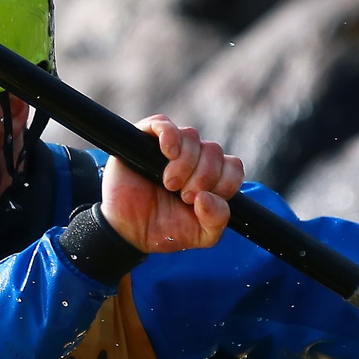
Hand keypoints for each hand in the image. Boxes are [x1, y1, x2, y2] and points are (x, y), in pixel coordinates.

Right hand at [101, 115, 244, 252]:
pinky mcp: (145, 139)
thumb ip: (216, 221)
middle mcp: (193, 159)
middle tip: (183, 196)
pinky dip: (169, 135)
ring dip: (185, 163)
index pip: (233, 167)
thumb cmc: (161, 230)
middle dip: (203, 176)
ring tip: (169, 184)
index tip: (203, 199)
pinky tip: (167, 153)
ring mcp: (170, 147)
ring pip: (191, 136)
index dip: (225, 182)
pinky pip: (163, 124)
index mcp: (210, 178)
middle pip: (214, 150)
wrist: (126, 232)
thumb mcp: (199, 235)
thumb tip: (208, 197)